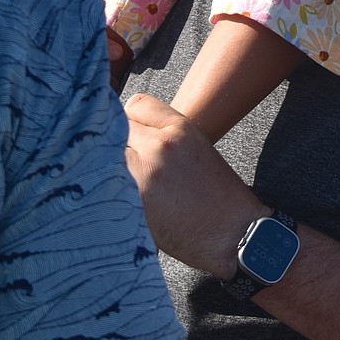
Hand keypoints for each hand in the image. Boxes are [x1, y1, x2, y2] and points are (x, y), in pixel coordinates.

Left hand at [124, 93, 262, 275]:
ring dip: (107, 167)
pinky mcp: (132, 201)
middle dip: (115, 142)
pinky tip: (120, 202)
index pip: (136, 104)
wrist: (234, 234)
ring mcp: (144, 173)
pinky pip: (105, 184)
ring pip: (106, 156)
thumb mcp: (198, 150)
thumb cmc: (219, 196)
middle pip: (116, 128)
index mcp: (181, 128)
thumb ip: (166, 136)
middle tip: (121, 162)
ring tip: (119, 184)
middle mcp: (160, 145)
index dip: (130, 119)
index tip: (128, 132)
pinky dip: (107, 191)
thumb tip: (134, 135)